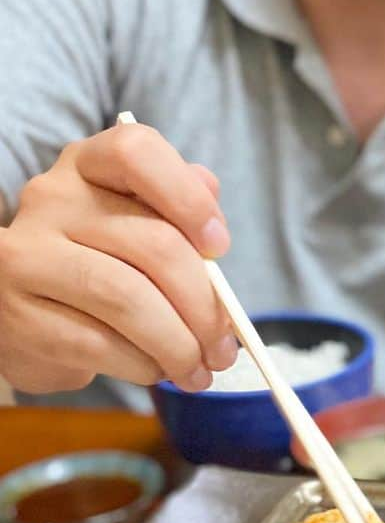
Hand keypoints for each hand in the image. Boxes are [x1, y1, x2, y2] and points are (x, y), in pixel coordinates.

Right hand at [0, 123, 236, 393]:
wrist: (26, 312)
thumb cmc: (103, 263)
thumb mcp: (140, 225)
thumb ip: (180, 211)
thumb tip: (213, 210)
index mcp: (90, 165)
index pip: (137, 151)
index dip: (188, 198)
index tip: (220, 247)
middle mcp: (52, 198)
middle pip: (153, 244)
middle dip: (205, 307)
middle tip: (226, 347)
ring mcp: (27, 255)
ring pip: (127, 299)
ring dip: (179, 346)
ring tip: (200, 370)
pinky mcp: (17, 313)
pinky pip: (97, 343)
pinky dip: (142, 365)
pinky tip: (156, 371)